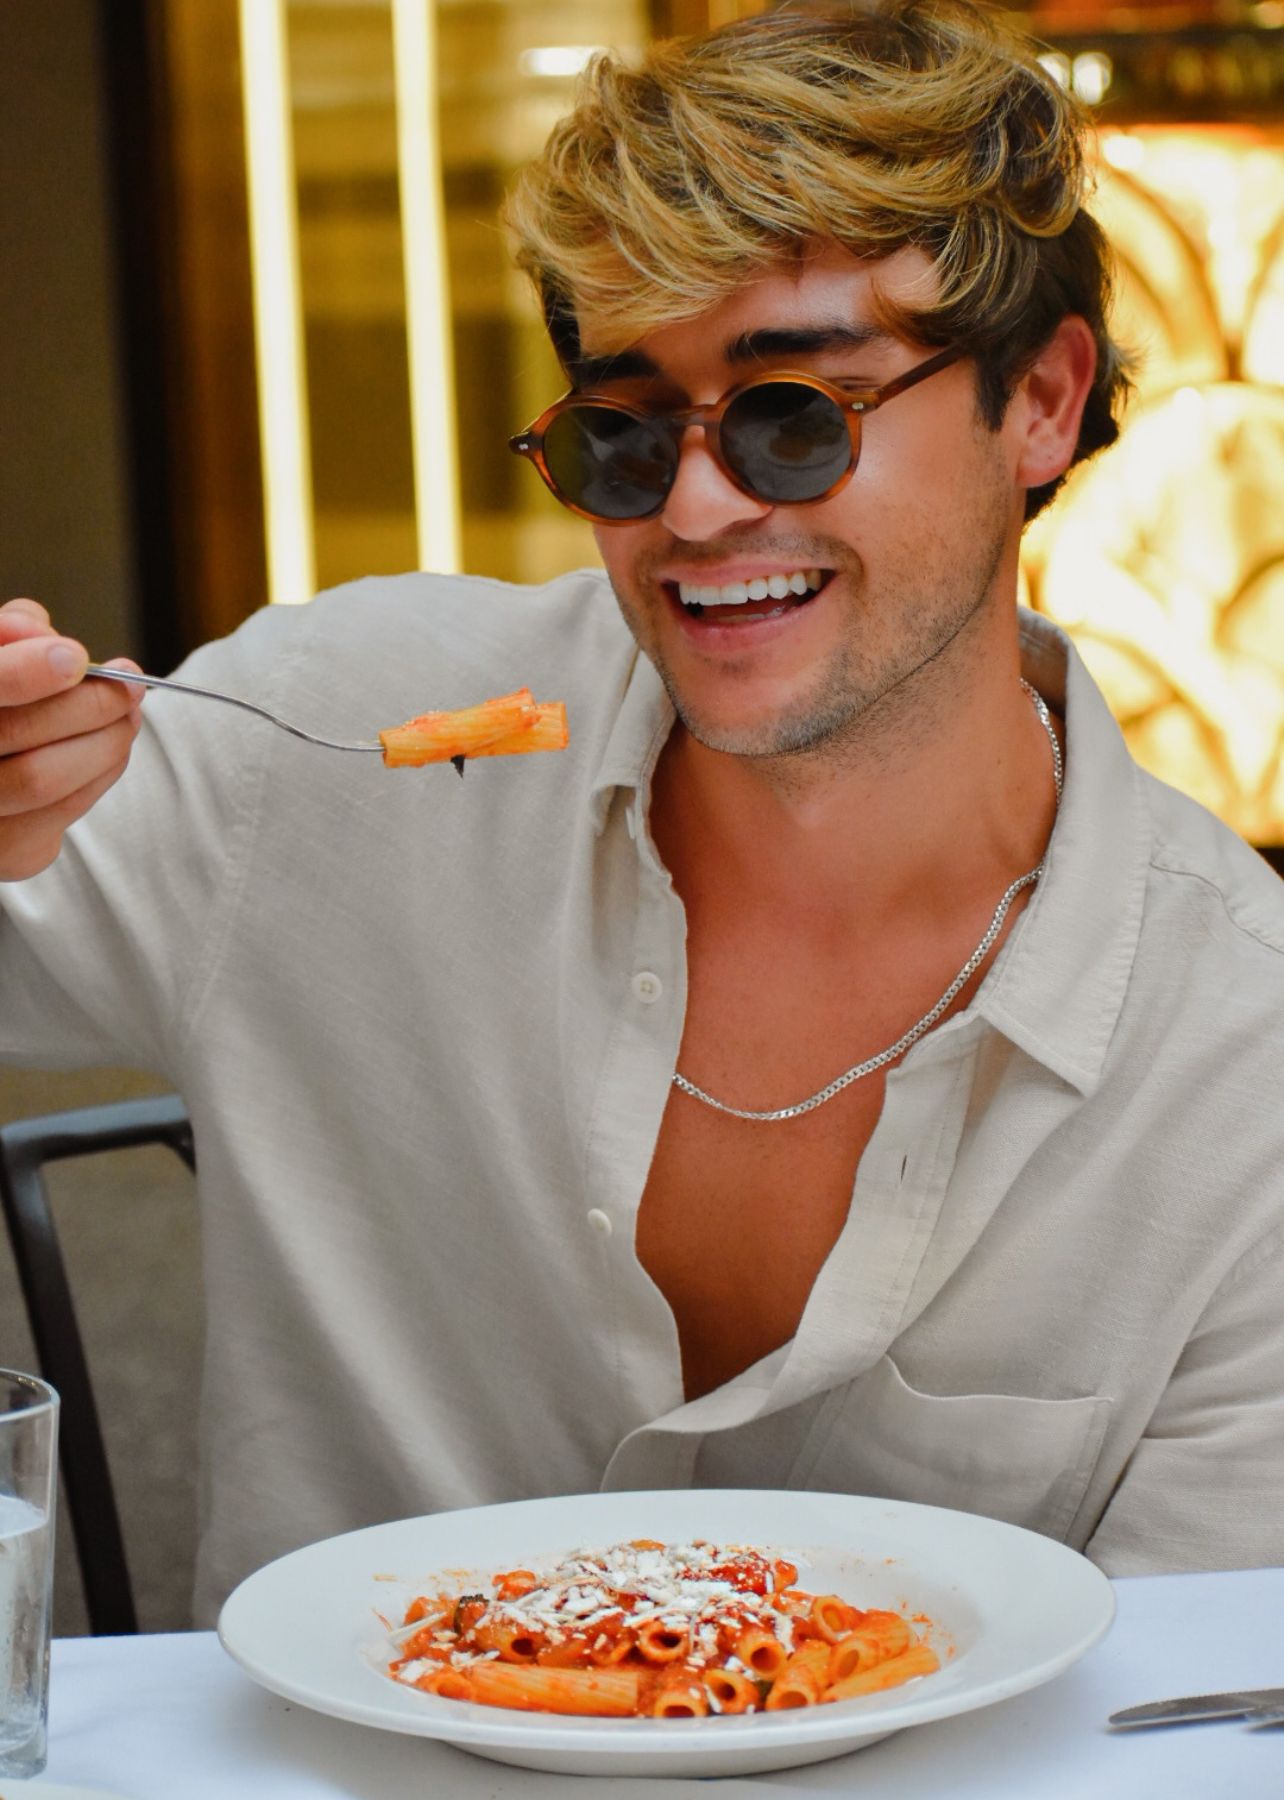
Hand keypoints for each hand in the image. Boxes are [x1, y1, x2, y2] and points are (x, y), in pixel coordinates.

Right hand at [0, 598, 144, 879]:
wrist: (0, 765)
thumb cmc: (0, 704)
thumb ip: (9, 633)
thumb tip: (43, 633)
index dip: (26, 673)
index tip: (76, 657)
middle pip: (15, 735)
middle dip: (86, 705)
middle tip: (129, 683)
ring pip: (41, 781)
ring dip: (103, 741)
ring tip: (128, 712)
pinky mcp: (3, 855)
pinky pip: (62, 814)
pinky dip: (98, 774)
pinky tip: (107, 748)